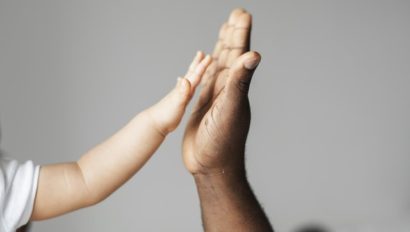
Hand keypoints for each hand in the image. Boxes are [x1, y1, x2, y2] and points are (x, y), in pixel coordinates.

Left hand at [147, 52, 210, 135]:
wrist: (155, 123)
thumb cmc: (166, 115)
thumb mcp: (177, 103)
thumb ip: (182, 92)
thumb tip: (184, 78)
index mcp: (184, 89)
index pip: (195, 75)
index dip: (202, 66)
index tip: (209, 56)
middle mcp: (182, 89)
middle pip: (191, 73)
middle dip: (197, 63)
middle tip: (201, 53)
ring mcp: (180, 95)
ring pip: (189, 79)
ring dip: (193, 71)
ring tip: (196, 65)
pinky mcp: (178, 101)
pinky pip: (185, 89)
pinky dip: (185, 83)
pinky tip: (182, 81)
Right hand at [183, 9, 260, 174]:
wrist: (212, 165)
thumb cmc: (222, 142)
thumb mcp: (230, 109)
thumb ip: (239, 81)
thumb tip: (255, 54)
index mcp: (235, 85)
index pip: (239, 52)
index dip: (240, 32)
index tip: (242, 13)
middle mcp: (227, 87)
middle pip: (231, 54)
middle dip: (233, 33)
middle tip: (236, 14)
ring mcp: (216, 95)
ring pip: (220, 64)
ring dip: (223, 46)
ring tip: (225, 30)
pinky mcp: (204, 103)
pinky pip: (207, 78)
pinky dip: (208, 66)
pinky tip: (209, 61)